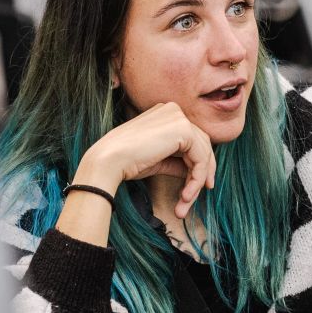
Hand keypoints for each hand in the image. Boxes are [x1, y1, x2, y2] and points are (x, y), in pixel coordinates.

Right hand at [81, 99, 217, 219]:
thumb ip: (177, 161)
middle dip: (202, 172)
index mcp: (165, 114)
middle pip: (202, 144)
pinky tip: (185, 196)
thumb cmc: (126, 162)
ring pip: (203, 153)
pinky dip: (196, 179)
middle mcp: (173, 111)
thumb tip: (196, 172)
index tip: (197, 186)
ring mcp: (179, 117)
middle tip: (193, 197)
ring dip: (197, 181)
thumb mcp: (158, 160)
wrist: (108, 161)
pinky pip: (200, 158)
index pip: (191, 138)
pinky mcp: (183, 129)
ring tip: (185, 201)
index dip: (197, 163)